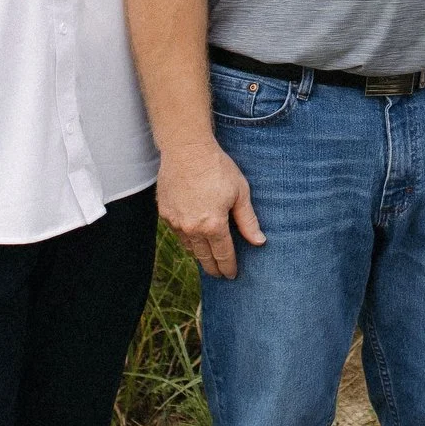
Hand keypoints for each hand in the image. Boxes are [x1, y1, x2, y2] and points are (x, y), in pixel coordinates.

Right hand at [159, 139, 264, 279]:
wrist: (186, 150)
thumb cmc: (217, 168)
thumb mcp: (240, 193)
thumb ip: (248, 221)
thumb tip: (259, 242)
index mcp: (213, 225)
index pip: (223, 255)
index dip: (228, 267)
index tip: (232, 275)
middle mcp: (192, 228)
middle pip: (204, 257)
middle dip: (213, 268)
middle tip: (219, 274)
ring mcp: (175, 222)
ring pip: (189, 247)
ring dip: (199, 255)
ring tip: (207, 259)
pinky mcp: (164, 213)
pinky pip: (177, 234)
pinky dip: (186, 239)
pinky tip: (192, 238)